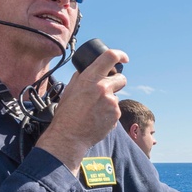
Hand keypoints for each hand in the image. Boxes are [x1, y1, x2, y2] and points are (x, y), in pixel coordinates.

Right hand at [37, 48, 128, 172]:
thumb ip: (81, 77)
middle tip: (106, 90)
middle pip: (121, 78)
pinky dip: (109, 113)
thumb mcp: (70, 89)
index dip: (120, 55)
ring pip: (116, 97)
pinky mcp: (116, 115)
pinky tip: (98, 118)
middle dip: (116, 82)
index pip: (110, 56)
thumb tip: (89, 69)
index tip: (124, 58)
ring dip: (109, 101)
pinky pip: (116, 110)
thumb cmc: (67, 113)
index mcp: (90, 78)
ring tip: (95, 110)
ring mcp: (111, 102)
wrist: (69, 136)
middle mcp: (103, 88)